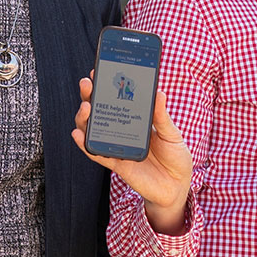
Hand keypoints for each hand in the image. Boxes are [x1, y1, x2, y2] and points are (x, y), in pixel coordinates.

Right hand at [71, 75, 193, 234]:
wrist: (178, 186)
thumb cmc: (175, 156)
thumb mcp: (172, 133)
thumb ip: (162, 116)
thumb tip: (158, 92)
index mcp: (135, 119)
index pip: (117, 99)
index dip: (105, 85)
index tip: (98, 70)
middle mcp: (122, 130)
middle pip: (100, 111)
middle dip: (90, 96)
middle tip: (87, 83)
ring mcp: (117, 146)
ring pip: (93, 130)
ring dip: (85, 118)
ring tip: (86, 108)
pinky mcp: (117, 164)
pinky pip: (97, 153)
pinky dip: (86, 145)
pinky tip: (78, 134)